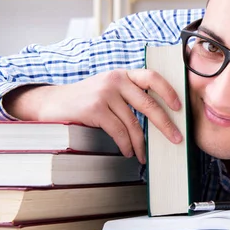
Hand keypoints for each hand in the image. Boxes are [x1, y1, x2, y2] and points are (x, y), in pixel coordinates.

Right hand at [3, 69, 182, 163]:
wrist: (51, 103)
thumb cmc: (85, 100)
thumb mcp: (108, 90)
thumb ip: (129, 95)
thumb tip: (159, 117)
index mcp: (123, 75)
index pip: (152, 77)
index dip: (169, 91)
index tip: (179, 107)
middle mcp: (115, 80)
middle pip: (148, 104)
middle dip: (165, 124)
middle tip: (176, 138)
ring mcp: (104, 94)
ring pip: (133, 123)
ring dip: (141, 143)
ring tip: (143, 155)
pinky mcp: (94, 109)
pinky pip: (118, 132)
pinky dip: (126, 145)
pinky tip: (128, 152)